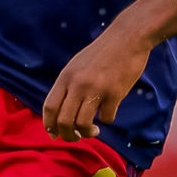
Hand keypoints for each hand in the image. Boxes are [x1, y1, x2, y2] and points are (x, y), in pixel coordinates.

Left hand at [42, 24, 153, 142]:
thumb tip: (59, 112)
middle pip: (63, 121)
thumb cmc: (102, 53)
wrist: (127, 38)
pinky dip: (107, 119)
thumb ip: (68, 85)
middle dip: (67, 136)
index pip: (49, 107)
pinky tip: (109, 111)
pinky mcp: (114, 93)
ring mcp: (96, 89)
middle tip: (75, 137)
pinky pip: (106, 118)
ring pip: (82, 124)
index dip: (49, 125)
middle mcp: (77, 84)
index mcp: (66, 77)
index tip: (54, 134)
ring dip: (86, 133)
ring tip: (93, 131)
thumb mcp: (77, 65)